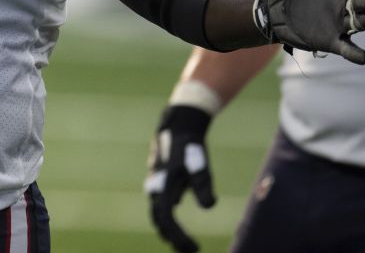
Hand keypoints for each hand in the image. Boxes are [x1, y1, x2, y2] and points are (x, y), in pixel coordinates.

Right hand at [144, 105, 214, 252]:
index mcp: (161, 186)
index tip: (194, 247)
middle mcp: (155, 188)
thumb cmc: (188, 144)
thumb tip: (209, 207)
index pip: (166, 219)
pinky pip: (162, 206)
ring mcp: (157, 184)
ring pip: (158, 214)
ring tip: (183, 245)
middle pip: (159, 220)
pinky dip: (170, 221)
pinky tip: (178, 228)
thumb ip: (202, 184)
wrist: (179, 124)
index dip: (178, 236)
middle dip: (173, 238)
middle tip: (189, 251)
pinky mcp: (162, 182)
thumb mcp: (197, 164)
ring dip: (170, 231)